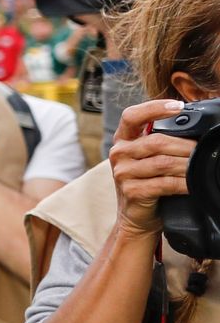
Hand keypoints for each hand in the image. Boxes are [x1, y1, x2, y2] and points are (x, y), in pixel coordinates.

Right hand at [109, 99, 194, 236]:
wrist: (136, 217)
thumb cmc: (148, 183)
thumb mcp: (149, 158)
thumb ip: (161, 141)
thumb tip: (192, 127)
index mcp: (122, 140)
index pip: (132, 115)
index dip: (154, 108)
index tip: (179, 106)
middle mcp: (118, 153)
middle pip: (155, 141)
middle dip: (185, 146)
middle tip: (204, 149)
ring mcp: (122, 173)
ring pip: (162, 163)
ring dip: (187, 165)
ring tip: (201, 167)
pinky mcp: (131, 191)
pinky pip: (164, 183)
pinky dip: (183, 183)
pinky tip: (192, 184)